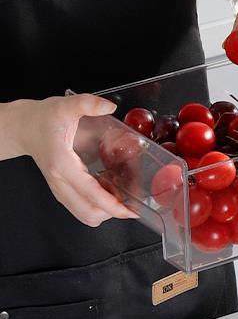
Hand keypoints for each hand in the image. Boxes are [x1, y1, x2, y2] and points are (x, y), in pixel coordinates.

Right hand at [8, 95, 136, 226]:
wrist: (23, 127)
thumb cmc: (42, 119)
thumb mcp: (65, 106)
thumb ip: (87, 103)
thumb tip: (109, 106)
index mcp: (62, 164)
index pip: (90, 192)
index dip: (112, 205)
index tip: (131, 210)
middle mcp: (60, 181)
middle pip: (88, 213)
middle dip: (113, 212)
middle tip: (133, 202)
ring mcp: (60, 188)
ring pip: (85, 214)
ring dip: (106, 210)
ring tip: (123, 196)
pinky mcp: (62, 190)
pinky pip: (81, 207)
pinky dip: (97, 205)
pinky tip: (109, 190)